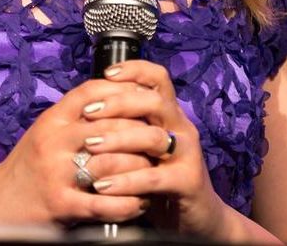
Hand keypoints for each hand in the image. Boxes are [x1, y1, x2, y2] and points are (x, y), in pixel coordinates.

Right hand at [0, 77, 152, 226]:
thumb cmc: (29, 164)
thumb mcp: (47, 130)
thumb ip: (76, 115)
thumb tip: (118, 95)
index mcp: (52, 119)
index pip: (92, 92)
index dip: (122, 91)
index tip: (147, 98)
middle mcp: (53, 141)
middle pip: (108, 126)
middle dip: (141, 133)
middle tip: (163, 139)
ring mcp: (55, 173)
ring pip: (110, 164)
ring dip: (139, 170)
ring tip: (156, 172)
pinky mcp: (59, 204)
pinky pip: (102, 203)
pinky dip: (126, 204)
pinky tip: (140, 203)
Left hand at [81, 60, 225, 238]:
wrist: (198, 217)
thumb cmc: (161, 177)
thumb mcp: (145, 147)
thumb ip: (128, 125)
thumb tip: (89, 104)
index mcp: (171, 114)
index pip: (158, 78)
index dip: (135, 70)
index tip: (107, 73)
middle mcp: (182, 127)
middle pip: (154, 101)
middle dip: (118, 103)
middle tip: (88, 112)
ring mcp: (188, 154)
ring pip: (153, 137)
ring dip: (118, 140)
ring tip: (90, 147)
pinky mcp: (188, 182)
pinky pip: (153, 178)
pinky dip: (126, 181)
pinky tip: (103, 185)